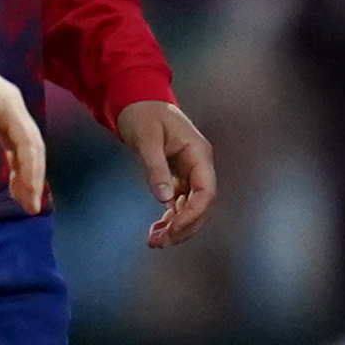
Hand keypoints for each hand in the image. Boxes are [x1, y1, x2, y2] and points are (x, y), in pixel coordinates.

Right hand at [0, 48, 50, 213]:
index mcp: (2, 112)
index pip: (19, 146)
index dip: (21, 172)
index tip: (18, 196)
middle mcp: (13, 108)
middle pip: (31, 149)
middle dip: (31, 179)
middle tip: (29, 205)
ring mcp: (13, 106)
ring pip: (33, 148)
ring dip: (33, 178)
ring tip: (30, 203)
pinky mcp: (8, 107)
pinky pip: (25, 143)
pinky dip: (29, 166)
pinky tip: (27, 186)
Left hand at [115, 98, 217, 247]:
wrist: (137, 101)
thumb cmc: (142, 115)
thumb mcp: (146, 139)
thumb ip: (155, 168)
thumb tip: (164, 199)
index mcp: (198, 153)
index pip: (206, 192)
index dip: (193, 214)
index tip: (172, 229)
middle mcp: (199, 165)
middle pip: (202, 206)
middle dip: (184, 227)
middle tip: (159, 243)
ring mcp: (191, 172)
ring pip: (192, 208)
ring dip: (176, 227)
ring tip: (153, 242)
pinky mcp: (179, 177)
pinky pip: (180, 204)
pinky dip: (170, 219)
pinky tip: (155, 231)